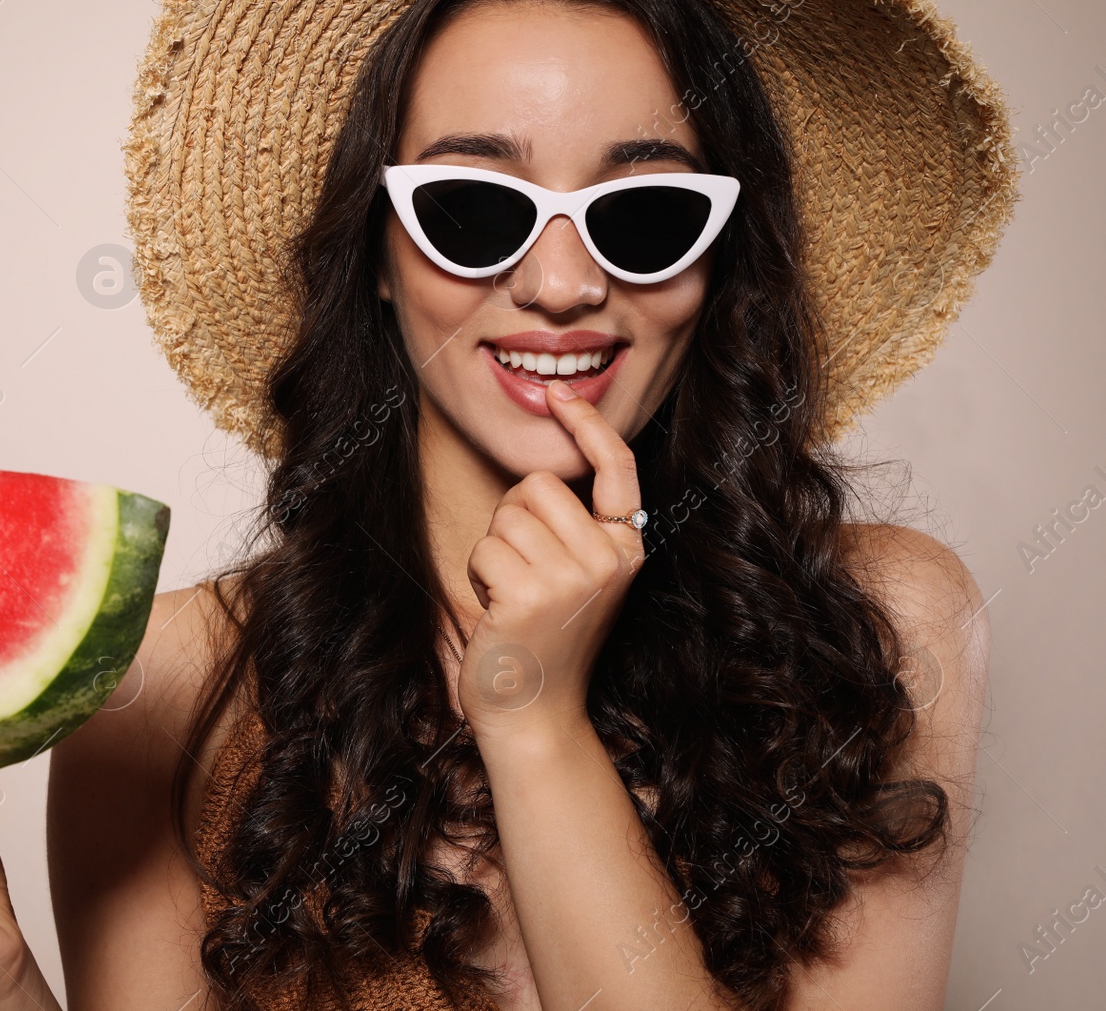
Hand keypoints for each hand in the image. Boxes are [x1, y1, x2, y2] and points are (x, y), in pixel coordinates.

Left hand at [457, 381, 646, 742]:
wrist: (534, 712)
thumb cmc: (544, 640)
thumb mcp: (579, 577)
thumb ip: (575, 527)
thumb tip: (548, 469)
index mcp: (626, 546)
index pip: (615, 466)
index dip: (587, 424)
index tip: (559, 393)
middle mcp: (610, 556)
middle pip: (537, 485)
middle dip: (513, 520)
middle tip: (522, 574)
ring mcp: (575, 574)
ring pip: (506, 515)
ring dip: (494, 552)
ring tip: (511, 598)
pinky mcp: (533, 591)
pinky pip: (486, 546)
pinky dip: (479, 574)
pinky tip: (497, 611)